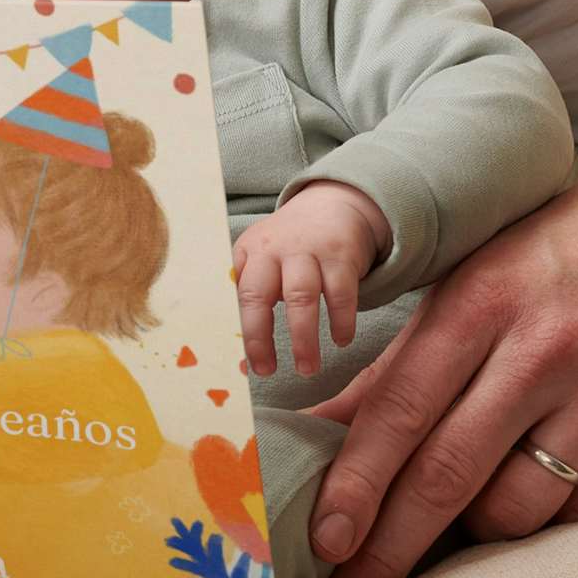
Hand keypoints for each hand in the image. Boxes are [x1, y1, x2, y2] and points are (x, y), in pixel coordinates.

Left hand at [235, 183, 386, 378]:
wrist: (333, 205)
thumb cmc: (289, 247)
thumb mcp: (262, 258)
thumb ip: (250, 297)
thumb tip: (240, 357)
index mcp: (248, 252)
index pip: (235, 295)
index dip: (237, 331)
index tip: (243, 366)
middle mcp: (273, 249)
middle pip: (258, 294)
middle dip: (259, 337)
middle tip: (266, 371)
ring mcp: (307, 250)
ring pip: (300, 297)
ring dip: (303, 337)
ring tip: (308, 369)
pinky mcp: (341, 255)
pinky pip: (340, 293)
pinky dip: (341, 321)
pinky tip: (341, 340)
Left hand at [302, 142, 577, 577]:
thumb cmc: (558, 257)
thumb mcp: (469, 282)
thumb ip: (400, 361)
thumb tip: (321, 429)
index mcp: (479, 303)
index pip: (401, 409)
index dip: (357, 483)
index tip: (323, 542)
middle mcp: (541, 350)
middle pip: (449, 473)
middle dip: (390, 549)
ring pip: (517, 510)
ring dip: (473, 533)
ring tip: (459, 519)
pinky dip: (548, 522)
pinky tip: (533, 500)